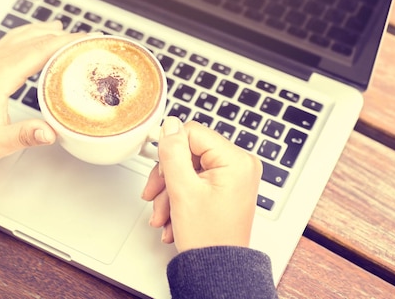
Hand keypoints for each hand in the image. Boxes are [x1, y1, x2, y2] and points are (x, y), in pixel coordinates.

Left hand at [0, 22, 84, 178]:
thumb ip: (25, 136)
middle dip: (62, 35)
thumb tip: (50, 132)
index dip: (65, 43)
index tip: (86, 40)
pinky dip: (29, 36)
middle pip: (33, 39)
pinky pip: (11, 42)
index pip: (39, 51)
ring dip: (44, 31)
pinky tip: (35, 38)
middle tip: (86, 37)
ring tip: (65, 30)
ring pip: (20, 36)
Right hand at [142, 117, 261, 252]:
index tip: (157, 167)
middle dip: (167, 177)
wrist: (216, 270)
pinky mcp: (225, 188)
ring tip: (162, 215)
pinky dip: (179, 197)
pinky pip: (195, 181)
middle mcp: (239, 165)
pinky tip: (171, 217)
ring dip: (169, 191)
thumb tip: (170, 124)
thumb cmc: (208, 239)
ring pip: (188, 169)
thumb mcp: (182, 190)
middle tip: (154, 195)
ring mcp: (233, 178)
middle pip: (189, 152)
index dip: (170, 149)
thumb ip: (173, 153)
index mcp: (236, 161)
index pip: (193, 133)